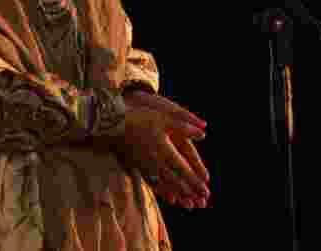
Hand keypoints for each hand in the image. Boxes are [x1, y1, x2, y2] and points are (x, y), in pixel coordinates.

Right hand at [99, 91, 210, 207]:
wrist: (114, 124)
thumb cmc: (141, 119)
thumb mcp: (165, 118)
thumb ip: (185, 127)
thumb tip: (203, 134)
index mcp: (165, 151)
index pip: (184, 171)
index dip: (196, 182)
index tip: (206, 191)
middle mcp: (156, 162)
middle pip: (176, 181)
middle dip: (190, 192)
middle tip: (202, 202)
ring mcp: (146, 166)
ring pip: (165, 185)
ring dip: (178, 194)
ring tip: (188, 203)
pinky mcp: (138, 167)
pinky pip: (152, 183)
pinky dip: (162, 191)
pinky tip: (167, 195)